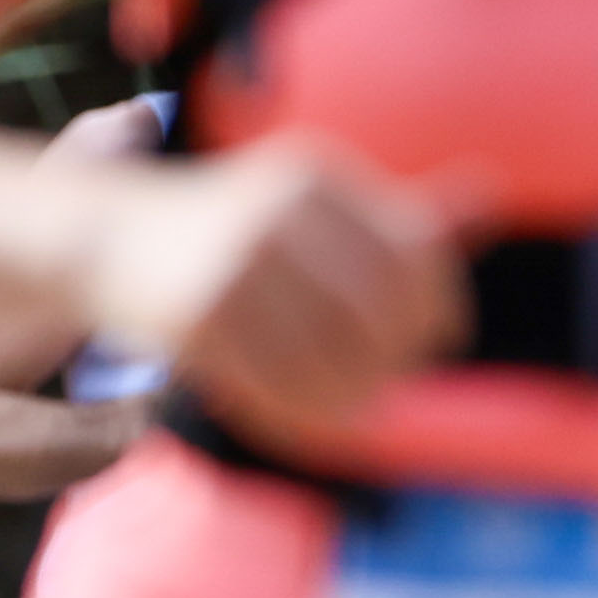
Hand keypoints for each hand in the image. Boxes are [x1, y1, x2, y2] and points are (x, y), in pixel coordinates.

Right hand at [78, 142, 467, 437]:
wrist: (106, 237)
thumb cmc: (226, 226)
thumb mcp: (310, 202)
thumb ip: (395, 213)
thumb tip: (491, 196)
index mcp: (315, 176)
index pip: (415, 252)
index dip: (440, 305)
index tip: (436, 340)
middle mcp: (279, 210)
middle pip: (381, 310)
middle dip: (397, 359)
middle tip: (391, 386)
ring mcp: (237, 262)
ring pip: (333, 357)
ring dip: (354, 399)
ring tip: (355, 412)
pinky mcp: (200, 316)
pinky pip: (278, 386)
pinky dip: (304, 416)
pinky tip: (310, 422)